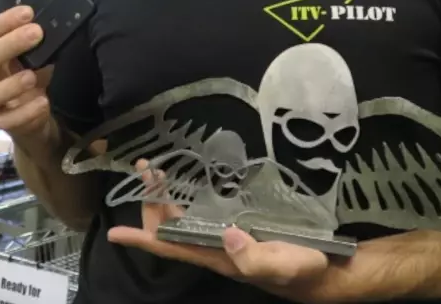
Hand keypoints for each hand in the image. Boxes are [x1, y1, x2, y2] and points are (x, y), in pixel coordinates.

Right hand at [0, 5, 51, 146]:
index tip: (28, 12)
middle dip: (10, 44)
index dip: (4, 21)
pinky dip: (26, 112)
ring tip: (32, 76)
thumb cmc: (30, 78)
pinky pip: (8, 121)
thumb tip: (53, 23)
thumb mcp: (35, 58)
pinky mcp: (3, 123)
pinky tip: (42, 102)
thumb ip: (37, 43)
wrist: (34, 115)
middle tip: (36, 33)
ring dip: (10, 84)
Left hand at [107, 161, 329, 292]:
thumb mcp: (282, 265)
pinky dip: (186, 198)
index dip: (142, 240)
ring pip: (182, 220)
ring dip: (165, 198)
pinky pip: (200, 214)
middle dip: (152, 202)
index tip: (114, 232)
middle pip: (170, 229)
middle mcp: (213, 248)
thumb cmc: (303, 269)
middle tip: (145, 169)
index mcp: (217, 257)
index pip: (171, 248)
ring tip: (155, 171)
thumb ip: (254, 257)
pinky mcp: (236, 229)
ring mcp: (223, 239)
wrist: (325, 271)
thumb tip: (227, 234)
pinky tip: (184, 186)